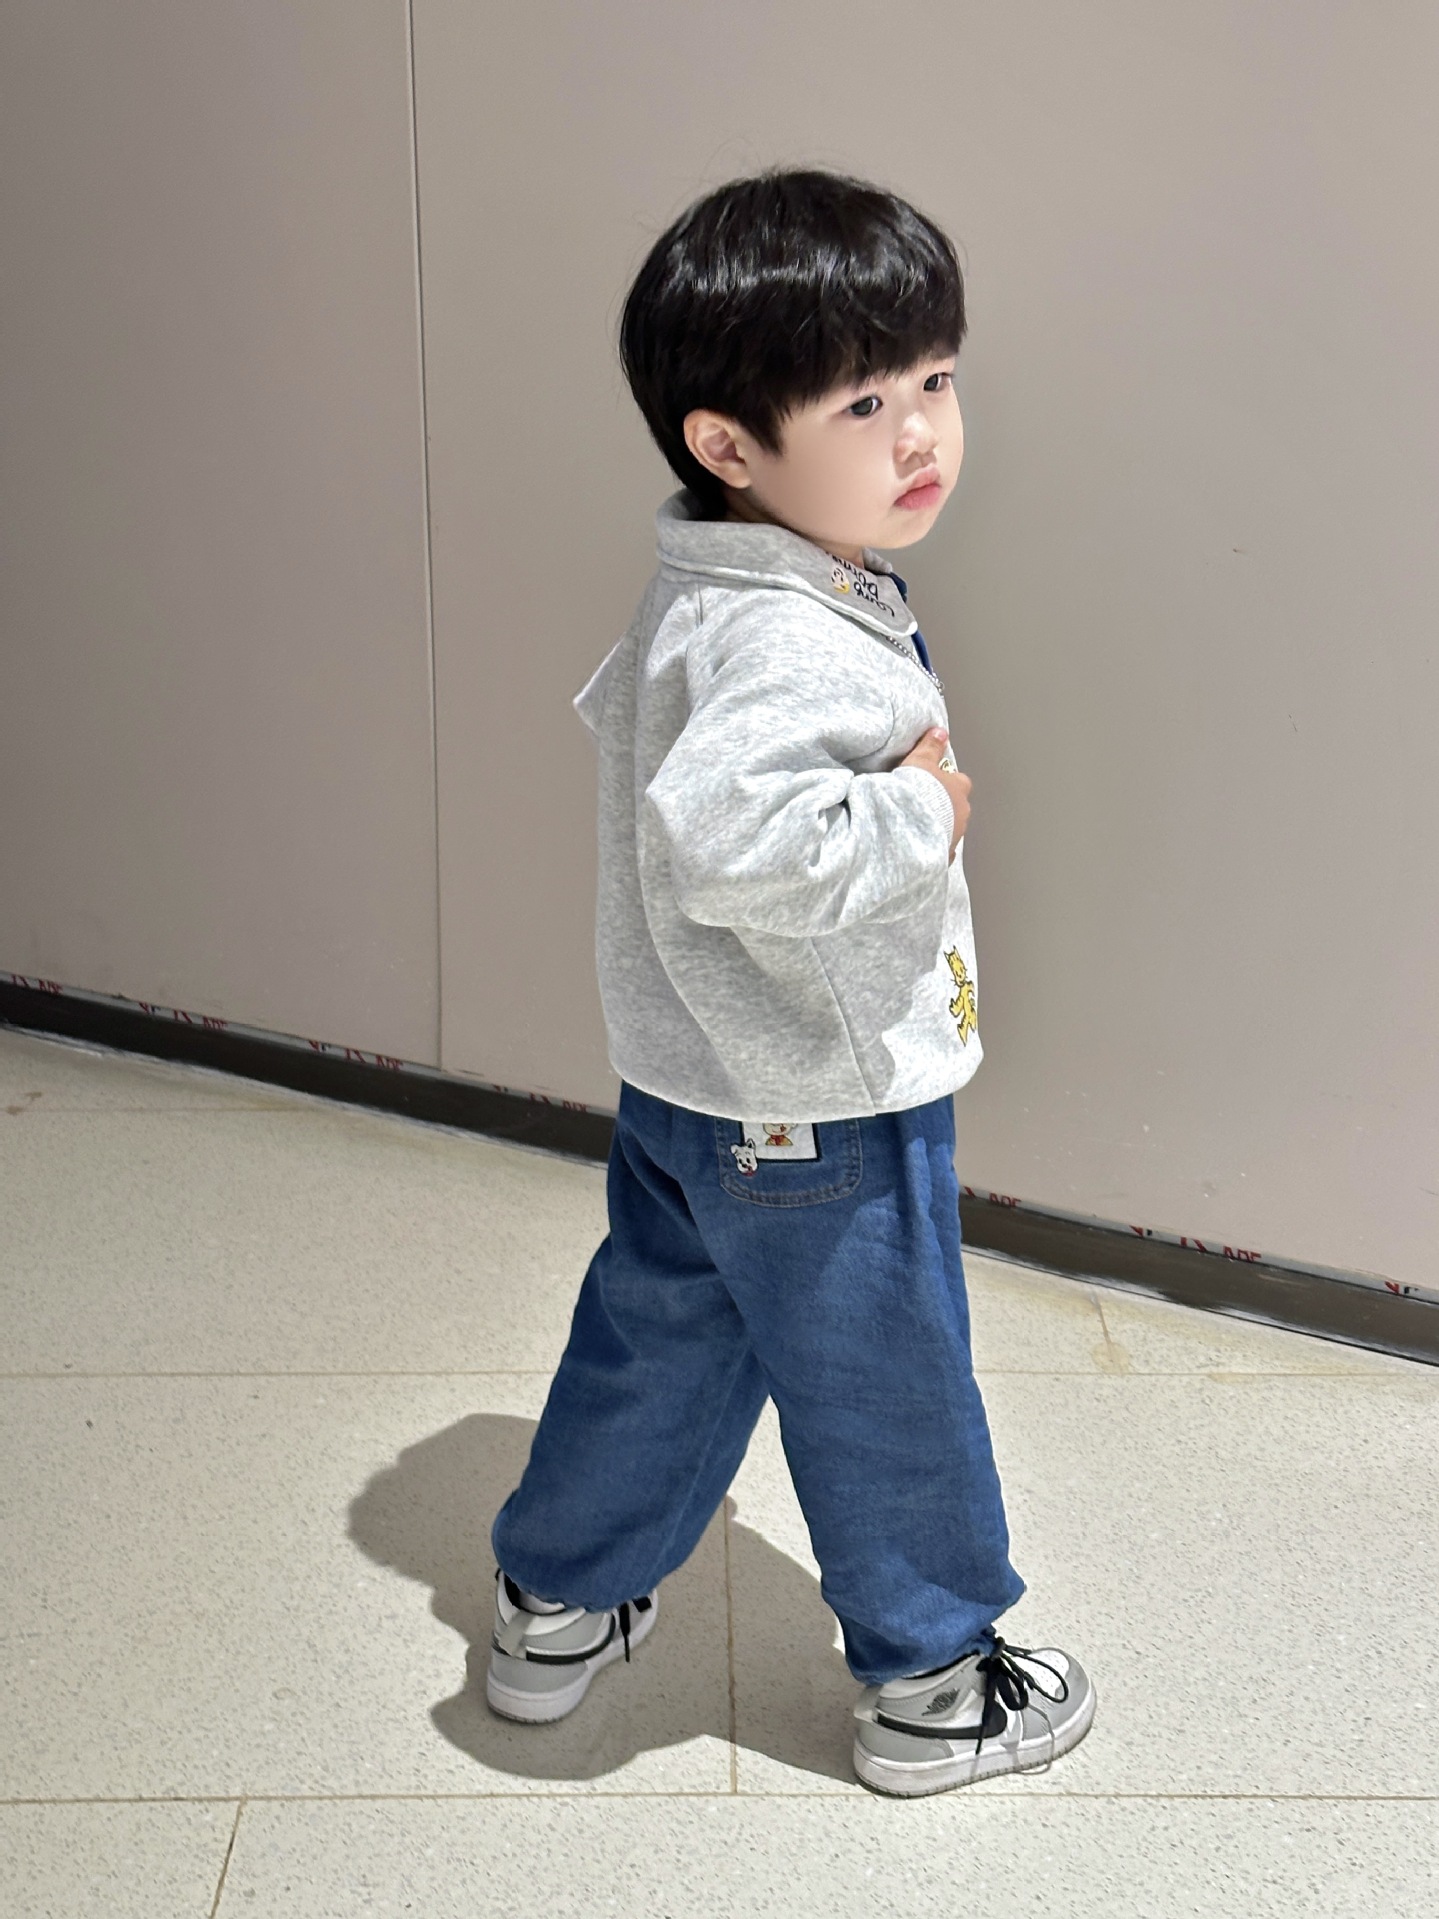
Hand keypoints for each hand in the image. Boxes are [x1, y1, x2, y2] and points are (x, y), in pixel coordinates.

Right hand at [898, 727, 970, 858]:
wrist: (908, 824)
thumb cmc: (916, 792)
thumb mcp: (921, 761)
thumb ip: (931, 747)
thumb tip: (940, 732)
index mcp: (958, 789)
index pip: (961, 782)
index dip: (949, 782)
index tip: (936, 782)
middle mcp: (961, 813)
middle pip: (958, 807)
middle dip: (946, 807)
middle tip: (925, 804)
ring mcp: (955, 835)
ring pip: (951, 829)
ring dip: (940, 826)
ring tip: (918, 826)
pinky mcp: (944, 855)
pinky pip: (941, 850)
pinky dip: (933, 847)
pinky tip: (918, 846)